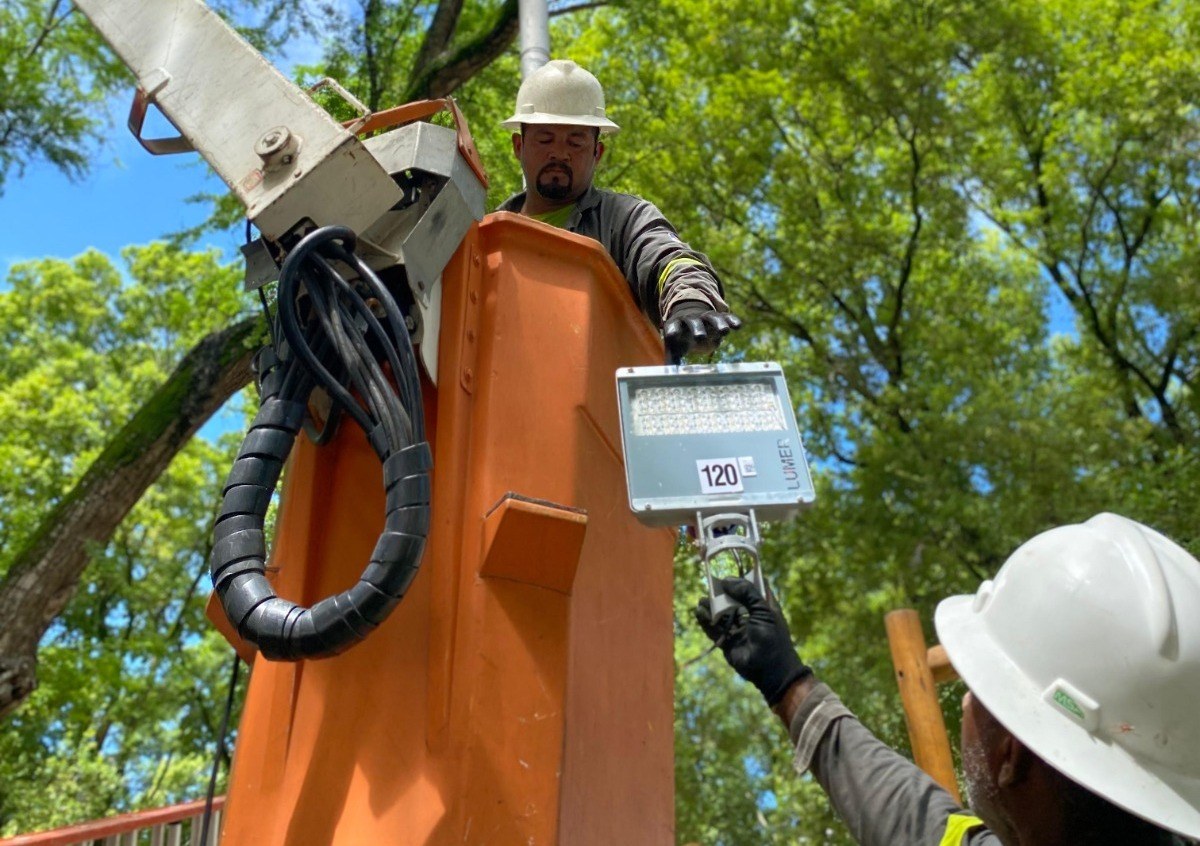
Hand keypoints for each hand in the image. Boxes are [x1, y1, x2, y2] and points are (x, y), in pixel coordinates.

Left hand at [663, 303, 741, 361]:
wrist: (690, 317)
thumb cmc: (680, 337)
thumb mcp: (674, 346)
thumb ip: (671, 360)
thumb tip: (668, 377)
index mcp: (676, 324)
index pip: (673, 326)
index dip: (673, 330)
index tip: (673, 335)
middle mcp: (691, 318)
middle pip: (694, 322)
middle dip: (697, 329)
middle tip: (701, 338)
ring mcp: (705, 316)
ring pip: (712, 317)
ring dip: (718, 323)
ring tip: (724, 332)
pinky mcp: (719, 316)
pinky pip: (726, 317)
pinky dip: (732, 320)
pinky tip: (738, 326)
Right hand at [694, 578, 811, 705]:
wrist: (771, 670)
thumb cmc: (772, 637)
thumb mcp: (763, 610)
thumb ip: (747, 593)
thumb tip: (727, 580)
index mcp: (763, 606)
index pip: (751, 588)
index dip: (740, 579)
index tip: (727, 572)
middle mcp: (750, 615)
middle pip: (732, 599)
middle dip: (721, 593)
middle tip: (709, 585)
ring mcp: (738, 629)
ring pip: (721, 614)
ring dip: (711, 607)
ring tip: (701, 600)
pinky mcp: (728, 641)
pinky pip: (714, 629)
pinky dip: (706, 621)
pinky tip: (699, 612)